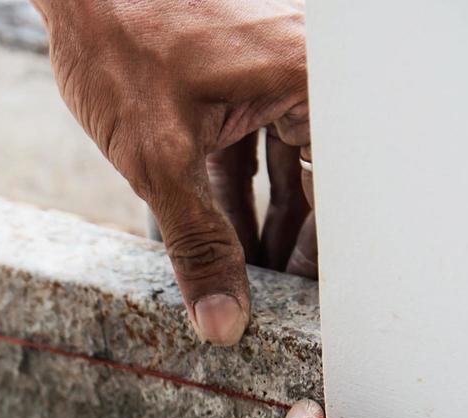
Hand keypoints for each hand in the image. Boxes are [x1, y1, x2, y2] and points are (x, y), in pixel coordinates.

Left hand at [31, 0, 312, 343]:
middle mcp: (305, 68)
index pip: (348, 184)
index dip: (336, 250)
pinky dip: (244, 189)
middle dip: (304, 241)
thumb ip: (197, 246)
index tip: (322, 300)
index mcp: (310, 78)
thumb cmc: (120, 45)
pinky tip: (231, 238)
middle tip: (287, 301)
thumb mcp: (159, 160)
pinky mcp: (241, 74)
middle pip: (327, 174)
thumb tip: (224, 322)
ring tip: (257, 281)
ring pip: (291, 162)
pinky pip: (260, 140)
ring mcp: (274, 68)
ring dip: (272, 222)